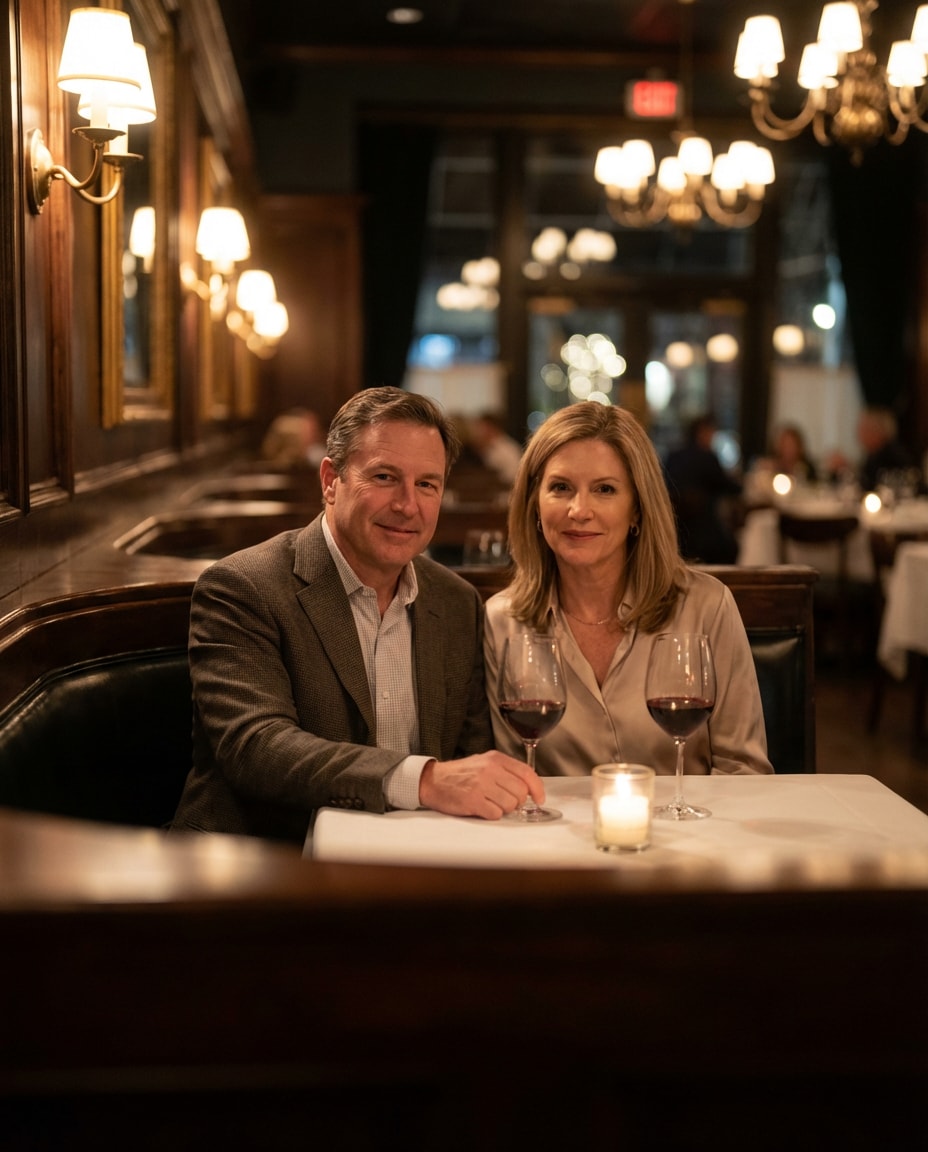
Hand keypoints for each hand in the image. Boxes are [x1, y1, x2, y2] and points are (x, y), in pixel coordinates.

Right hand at [418, 751, 545, 819]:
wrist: (433, 780)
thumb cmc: (460, 774)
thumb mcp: (484, 762)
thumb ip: (506, 771)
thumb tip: (529, 787)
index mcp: (495, 759)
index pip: (526, 773)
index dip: (537, 788)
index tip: (539, 798)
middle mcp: (490, 770)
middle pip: (521, 792)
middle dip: (517, 801)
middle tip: (505, 800)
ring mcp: (481, 785)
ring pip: (510, 805)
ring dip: (504, 809)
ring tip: (490, 803)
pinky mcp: (473, 801)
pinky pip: (496, 814)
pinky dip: (492, 814)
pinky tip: (482, 808)